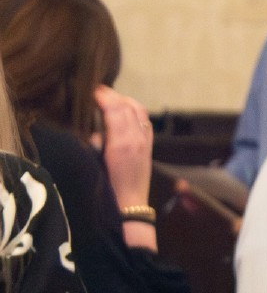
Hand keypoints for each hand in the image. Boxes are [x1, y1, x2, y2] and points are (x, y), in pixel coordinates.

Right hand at [93, 86, 154, 208]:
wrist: (130, 203)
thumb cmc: (107, 185)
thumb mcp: (95, 162)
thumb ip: (96, 141)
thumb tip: (95, 126)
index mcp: (121, 143)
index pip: (115, 110)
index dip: (104, 96)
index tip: (91, 90)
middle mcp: (136, 139)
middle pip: (127, 107)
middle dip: (113, 95)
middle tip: (98, 90)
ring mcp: (145, 142)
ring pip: (139, 111)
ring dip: (125, 100)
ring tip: (111, 96)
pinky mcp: (149, 146)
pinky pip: (145, 121)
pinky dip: (136, 110)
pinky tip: (126, 109)